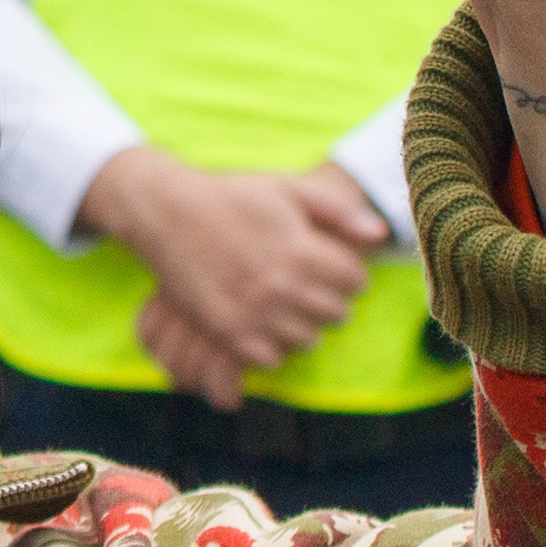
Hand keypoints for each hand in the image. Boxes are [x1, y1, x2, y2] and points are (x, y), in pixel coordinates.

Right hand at [82, 151, 389, 405]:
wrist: (166, 212)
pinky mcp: (227, 329)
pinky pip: (270, 358)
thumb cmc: (231, 196)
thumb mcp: (287, 188)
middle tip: (311, 284)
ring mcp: (253, 311)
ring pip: (308, 340)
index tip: (332, 264)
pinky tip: (265, 320)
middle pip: (336, 313)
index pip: (355, 280)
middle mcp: (280, 285)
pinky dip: (274, 345)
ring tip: (289, 302)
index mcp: (301, 249)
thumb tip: (379, 235)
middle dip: (331, 299)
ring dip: (305, 323)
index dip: (349, 271)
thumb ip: (338, 209)